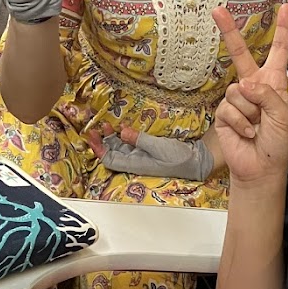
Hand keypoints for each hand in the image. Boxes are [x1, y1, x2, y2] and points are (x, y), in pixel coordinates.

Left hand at [85, 125, 214, 181]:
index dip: (98, 149)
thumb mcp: (159, 147)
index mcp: (135, 164)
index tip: (92, 135)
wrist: (195, 160)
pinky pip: (130, 143)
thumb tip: (122, 131)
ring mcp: (141, 156)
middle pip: (112, 153)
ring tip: (108, 124)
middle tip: (96, 126)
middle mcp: (135, 161)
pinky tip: (123, 127)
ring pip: (120, 147)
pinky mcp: (147, 150)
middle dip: (102, 140)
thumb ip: (140, 139)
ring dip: (112, 137)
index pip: (109, 160)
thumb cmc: (178, 158)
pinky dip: (124, 135)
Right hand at [212, 4, 287, 186]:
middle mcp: (254, 86)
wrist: (261, 168)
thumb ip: (267, 95)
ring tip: (257, 126)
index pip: (278, 52)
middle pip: (240, 54)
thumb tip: (244, 85)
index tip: (286, 9)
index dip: (283, 30)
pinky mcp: (224, 113)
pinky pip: (229, 109)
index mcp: (274, 83)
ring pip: (237, 91)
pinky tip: (246, 133)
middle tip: (217, 10)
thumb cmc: (277, 143)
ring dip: (250, 112)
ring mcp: (237, 99)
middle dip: (229, 32)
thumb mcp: (282, 115)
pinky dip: (240, 123)